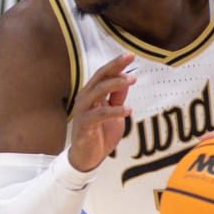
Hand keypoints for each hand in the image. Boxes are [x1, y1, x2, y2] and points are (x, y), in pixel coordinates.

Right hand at [67, 52, 135, 172]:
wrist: (88, 158)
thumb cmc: (100, 134)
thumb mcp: (114, 113)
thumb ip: (117, 98)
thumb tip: (126, 80)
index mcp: (92, 93)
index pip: (104, 74)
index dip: (116, 64)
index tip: (130, 54)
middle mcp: (85, 98)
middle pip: (100, 77)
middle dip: (115, 66)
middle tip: (130, 58)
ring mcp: (83, 111)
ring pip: (98, 91)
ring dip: (115, 84)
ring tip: (131, 80)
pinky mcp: (84, 125)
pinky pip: (99, 114)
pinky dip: (114, 111)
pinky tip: (128, 111)